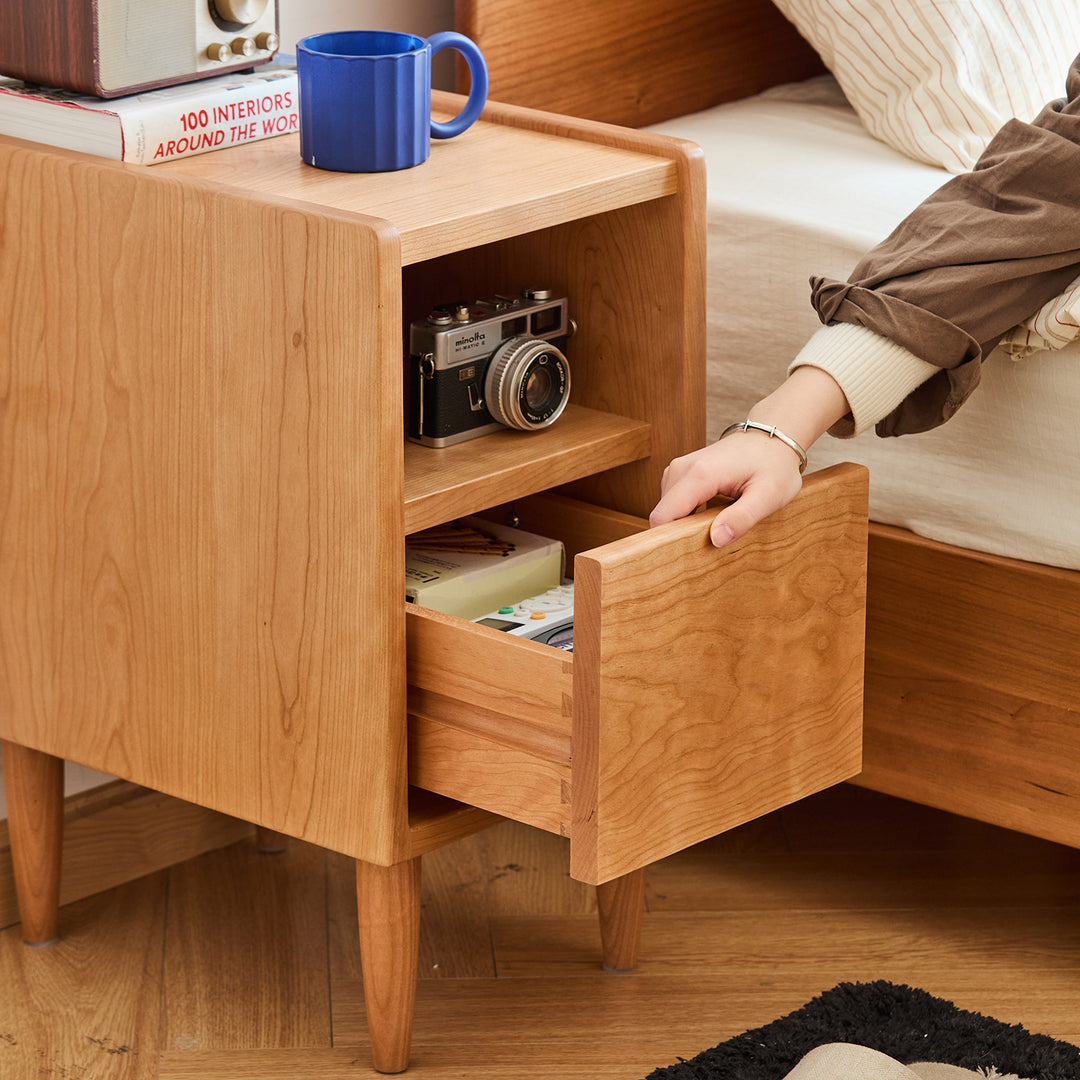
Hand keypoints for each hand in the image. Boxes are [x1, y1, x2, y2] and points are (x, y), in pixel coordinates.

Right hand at [647, 366, 851, 546]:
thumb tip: (716, 539)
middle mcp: (682, 468)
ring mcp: (678, 468)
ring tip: (716, 522)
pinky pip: (672, 501)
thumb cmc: (774, 465)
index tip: (688, 554)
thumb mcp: (769, 495)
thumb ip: (742, 518)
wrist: (772, 436)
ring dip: (684, 523)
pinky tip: (710, 512)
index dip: (669, 540)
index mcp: (700, 475)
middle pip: (662, 515)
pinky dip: (686, 513)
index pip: (663, 516)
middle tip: (715, 538)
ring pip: (666, 509)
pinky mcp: (680, 471)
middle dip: (680, 533)